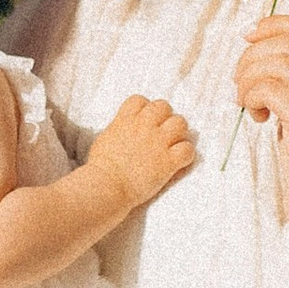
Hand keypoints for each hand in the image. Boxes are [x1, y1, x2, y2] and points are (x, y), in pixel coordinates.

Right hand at [83, 93, 196, 213]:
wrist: (106, 186)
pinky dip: (186, 155)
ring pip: (180, 123)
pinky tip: (179, 162)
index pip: (141, 100)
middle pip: (164, 107)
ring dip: (179, 133)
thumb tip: (123, 131)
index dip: (145, 109)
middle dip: (165, 118)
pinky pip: (188, 149)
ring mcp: (158, 142)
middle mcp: (144, 126)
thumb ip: (119, 130)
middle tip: (162, 134)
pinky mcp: (168, 161)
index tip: (144, 121)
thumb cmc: (100, 168)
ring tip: (173, 145)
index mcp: (126, 120)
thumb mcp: (105, 139)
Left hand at [232, 15, 288, 269]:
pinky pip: (268, 89)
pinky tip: (256, 116)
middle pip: (288, 44)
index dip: (276, 24)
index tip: (248, 34)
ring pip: (274, 64)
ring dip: (247, 79)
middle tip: (240, 83)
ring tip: (247, 102)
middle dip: (252, 57)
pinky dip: (251, 96)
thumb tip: (259, 35)